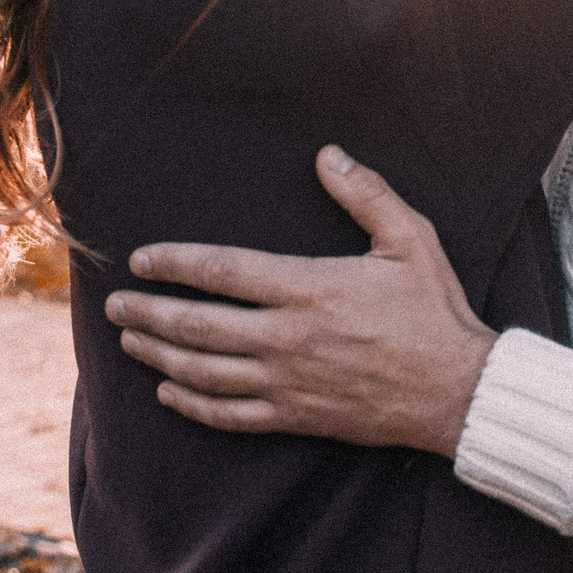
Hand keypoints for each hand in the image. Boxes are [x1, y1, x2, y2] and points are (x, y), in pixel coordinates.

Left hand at [105, 146, 497, 456]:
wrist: (459, 392)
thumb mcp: (411, 240)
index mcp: (310, 288)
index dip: (174, 263)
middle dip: (148, 311)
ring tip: (131, 338)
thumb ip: (366, 194)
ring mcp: (288, 382)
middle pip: (197, 326)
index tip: (142, 258)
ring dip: (159, 354)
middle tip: (114, 303)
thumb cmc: (435, 312)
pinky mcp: (296, 418)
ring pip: (203, 372)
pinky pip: (229, 415)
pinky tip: (169, 393)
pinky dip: (192, 406)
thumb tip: (327, 154)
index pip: (222, 272)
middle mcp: (288, 338)